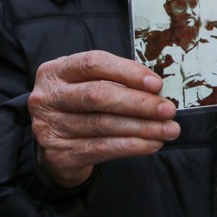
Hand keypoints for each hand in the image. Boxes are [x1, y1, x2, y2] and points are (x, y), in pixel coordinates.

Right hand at [28, 50, 178, 187]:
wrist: (54, 146)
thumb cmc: (80, 107)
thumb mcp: (88, 85)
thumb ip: (116, 82)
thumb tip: (156, 90)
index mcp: (56, 71)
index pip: (94, 63)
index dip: (128, 72)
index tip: (156, 84)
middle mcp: (48, 97)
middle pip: (99, 96)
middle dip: (139, 103)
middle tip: (168, 110)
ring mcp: (50, 126)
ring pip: (104, 125)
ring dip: (142, 128)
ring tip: (168, 130)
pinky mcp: (59, 153)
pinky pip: (102, 148)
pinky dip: (131, 146)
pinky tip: (151, 144)